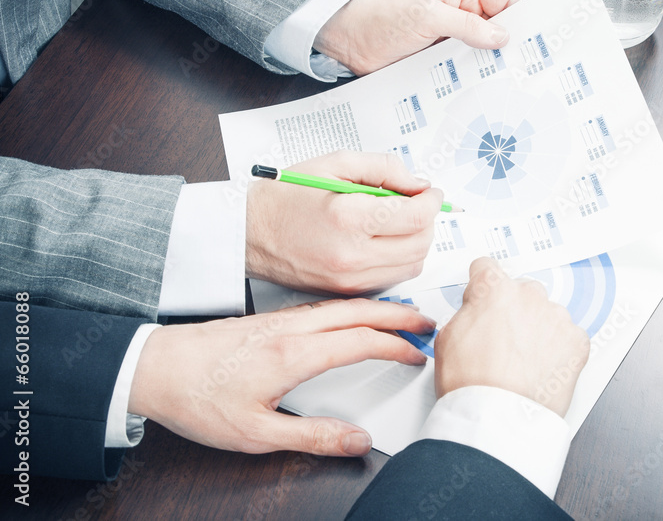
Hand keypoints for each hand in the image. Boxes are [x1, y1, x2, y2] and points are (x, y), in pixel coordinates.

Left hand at [129, 298, 434, 456]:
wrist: (153, 367)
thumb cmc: (197, 397)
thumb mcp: (256, 434)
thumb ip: (312, 436)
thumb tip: (356, 440)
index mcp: (294, 354)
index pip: (361, 341)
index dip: (395, 346)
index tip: (417, 354)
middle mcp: (290, 328)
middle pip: (358, 311)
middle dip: (398, 313)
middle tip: (427, 320)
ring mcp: (280, 319)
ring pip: (341, 305)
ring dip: (377, 306)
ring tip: (401, 314)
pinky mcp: (269, 319)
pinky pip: (323, 307)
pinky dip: (352, 307)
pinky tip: (353, 316)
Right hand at [246, 150, 442, 295]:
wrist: (249, 231)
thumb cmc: (286, 196)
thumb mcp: (335, 163)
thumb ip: (384, 168)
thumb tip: (418, 184)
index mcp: (349, 217)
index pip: (416, 216)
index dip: (432, 201)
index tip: (430, 192)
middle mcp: (352, 254)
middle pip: (420, 243)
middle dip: (427, 220)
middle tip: (416, 203)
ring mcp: (350, 278)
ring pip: (412, 265)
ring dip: (416, 241)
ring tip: (399, 221)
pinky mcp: (347, 291)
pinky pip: (392, 278)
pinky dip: (399, 259)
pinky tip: (383, 241)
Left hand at [313, 0, 520, 74]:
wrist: (351, 40)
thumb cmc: (384, 16)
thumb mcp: (429, 15)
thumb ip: (467, 25)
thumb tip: (500, 35)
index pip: (506, 2)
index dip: (522, 20)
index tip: (536, 40)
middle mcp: (461, 15)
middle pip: (498, 32)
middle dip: (510, 48)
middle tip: (526, 68)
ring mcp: (452, 39)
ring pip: (482, 54)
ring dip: (490, 67)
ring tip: (507, 84)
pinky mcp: (441, 61)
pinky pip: (463, 70)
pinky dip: (471, 79)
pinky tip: (480, 90)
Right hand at [434, 258, 590, 416]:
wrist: (498, 419)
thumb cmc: (471, 385)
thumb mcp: (447, 338)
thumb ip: (466, 313)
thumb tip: (474, 311)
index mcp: (494, 289)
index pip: (487, 268)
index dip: (481, 286)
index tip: (484, 297)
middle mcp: (529, 296)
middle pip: (521, 291)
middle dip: (513, 310)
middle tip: (502, 341)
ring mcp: (556, 317)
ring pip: (547, 314)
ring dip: (537, 330)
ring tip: (523, 361)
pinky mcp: (577, 342)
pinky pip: (568, 337)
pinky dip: (559, 349)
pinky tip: (542, 368)